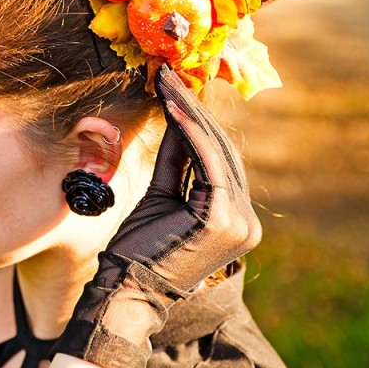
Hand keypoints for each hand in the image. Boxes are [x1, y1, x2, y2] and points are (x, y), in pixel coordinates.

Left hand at [52, 64, 260, 367]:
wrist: (123, 291)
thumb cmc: (135, 249)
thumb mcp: (159, 196)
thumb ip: (174, 163)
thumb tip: (175, 119)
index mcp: (234, 220)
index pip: (218, 160)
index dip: (196, 122)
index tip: (173, 89)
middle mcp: (245, 223)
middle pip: (220, 152)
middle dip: (193, 111)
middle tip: (169, 76)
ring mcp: (239, 223)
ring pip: (214, 152)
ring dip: (189, 114)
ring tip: (167, 83)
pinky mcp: (222, 219)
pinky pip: (206, 163)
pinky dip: (189, 132)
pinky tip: (172, 107)